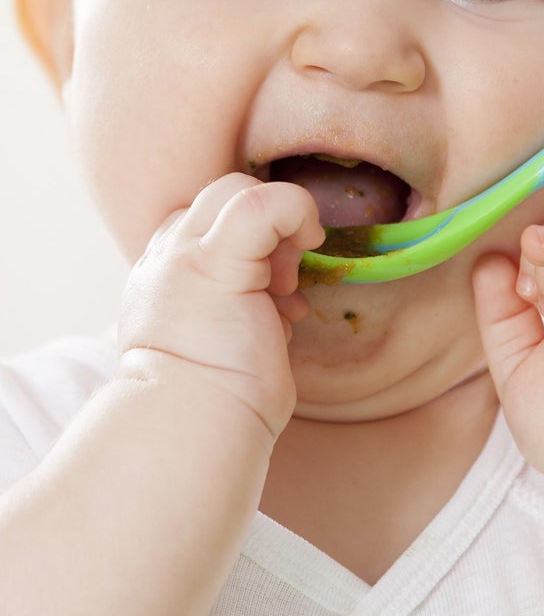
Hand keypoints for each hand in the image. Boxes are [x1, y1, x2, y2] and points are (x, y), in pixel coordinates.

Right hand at [118, 174, 324, 443]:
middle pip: (222, 194)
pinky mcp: (215, 263)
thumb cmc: (217, 398)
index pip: (207, 220)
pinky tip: (310, 241)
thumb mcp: (219, 337)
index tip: (271, 290)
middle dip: (268, 227)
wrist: (196, 426)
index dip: (252, 242)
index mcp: (162, 273)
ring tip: (283, 292)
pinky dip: (297, 211)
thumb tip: (280, 293)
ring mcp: (183, 255)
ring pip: (240, 189)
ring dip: (280, 233)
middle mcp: (164, 256)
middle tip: (283, 282)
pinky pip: (264, 204)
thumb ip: (235, 302)